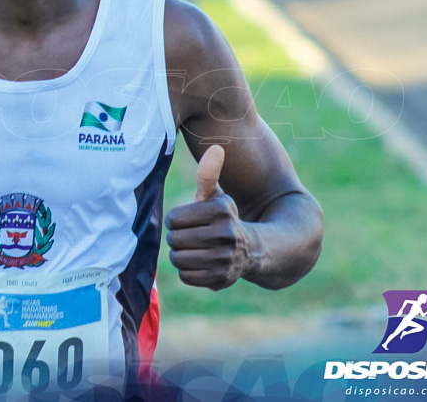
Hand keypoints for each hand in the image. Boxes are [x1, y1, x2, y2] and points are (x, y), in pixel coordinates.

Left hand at [165, 145, 252, 290]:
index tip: (186, 221)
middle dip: (177, 238)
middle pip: (175, 240)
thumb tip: (215, 148)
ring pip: (178, 259)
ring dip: (181, 255)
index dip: (175, 220)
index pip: (174, 219)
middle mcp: (226, 235)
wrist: (252, 250)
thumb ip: (208, 175)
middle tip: (189, 237)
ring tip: (194, 250)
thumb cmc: (223, 220)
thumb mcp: (216, 197)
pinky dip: (189, 271)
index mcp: (221, 210)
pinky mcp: (221, 279)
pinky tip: (202, 264)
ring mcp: (225, 259)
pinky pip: (186, 276)